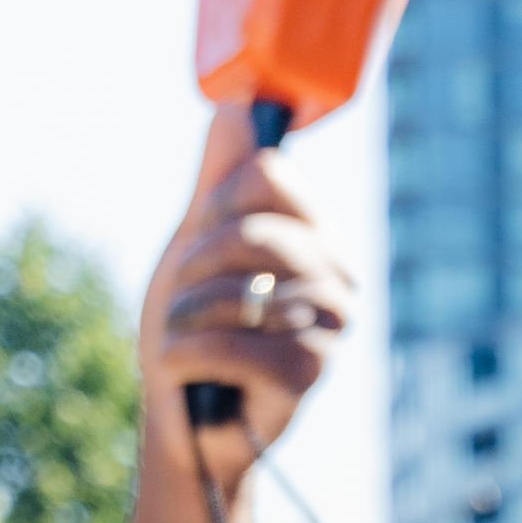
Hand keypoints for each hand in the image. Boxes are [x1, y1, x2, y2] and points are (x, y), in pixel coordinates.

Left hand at [141, 105, 352, 471]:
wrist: (187, 416)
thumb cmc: (196, 326)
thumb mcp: (198, 239)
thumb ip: (218, 177)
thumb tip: (240, 107)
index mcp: (317, 237)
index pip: (269, 174)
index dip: (217, 202)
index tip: (203, 237)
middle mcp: (337, 278)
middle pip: (254, 232)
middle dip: (197, 265)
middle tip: (186, 298)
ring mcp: (330, 329)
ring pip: (242, 290)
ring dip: (188, 315)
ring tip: (187, 337)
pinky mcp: (308, 376)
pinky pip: (237, 345)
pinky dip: (189, 355)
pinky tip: (183, 368)